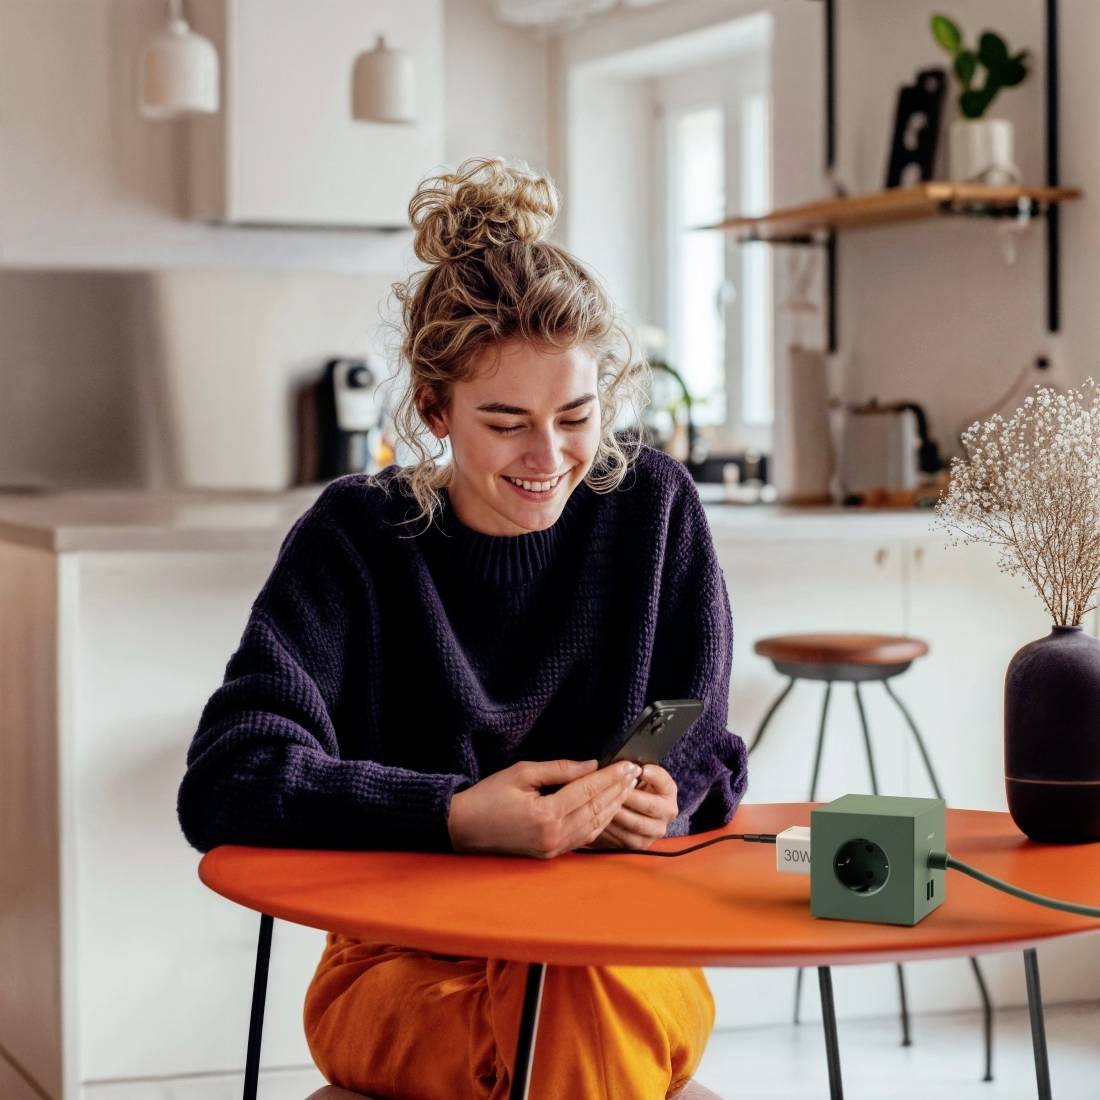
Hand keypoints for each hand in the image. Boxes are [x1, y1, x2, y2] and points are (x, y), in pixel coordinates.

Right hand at [447, 758, 643, 858]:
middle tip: (635, 773)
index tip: (627, 764)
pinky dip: (600, 822)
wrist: (463, 828)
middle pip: (596, 809)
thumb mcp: (521, 773)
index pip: (588, 791)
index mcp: (546, 814)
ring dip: (613, 806)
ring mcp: (552, 848)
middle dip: (618, 790)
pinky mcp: (550, 853)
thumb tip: (590, 765)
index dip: (610, 776)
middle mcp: (553, 835)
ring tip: (627, 788)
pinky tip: (609, 809)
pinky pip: (583, 838)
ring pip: (594, 826)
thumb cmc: (487, 797)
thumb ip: (559, 769)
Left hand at [585, 763, 677, 850]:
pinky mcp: (642, 844)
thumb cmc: (631, 786)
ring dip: (617, 814)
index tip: (640, 769)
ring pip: (635, 824)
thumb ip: (633, 768)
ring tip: (601, 804)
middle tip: (611, 788)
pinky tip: (598, 819)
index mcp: (669, 791)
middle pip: (649, 805)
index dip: (653, 776)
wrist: (631, 810)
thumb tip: (624, 765)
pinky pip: (625, 838)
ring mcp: (656, 831)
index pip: (664, 782)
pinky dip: (610, 829)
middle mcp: (668, 812)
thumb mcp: (636, 774)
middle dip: (628, 796)